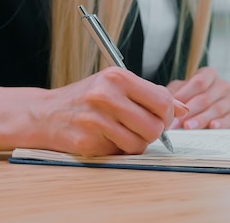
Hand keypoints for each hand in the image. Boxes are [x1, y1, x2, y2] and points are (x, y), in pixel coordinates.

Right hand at [37, 67, 187, 156]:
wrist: (45, 114)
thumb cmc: (88, 98)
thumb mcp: (117, 85)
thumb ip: (151, 95)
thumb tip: (184, 109)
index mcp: (117, 77)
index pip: (162, 101)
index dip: (168, 114)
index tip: (162, 117)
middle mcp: (105, 96)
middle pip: (154, 126)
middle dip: (154, 132)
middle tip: (142, 128)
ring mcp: (95, 120)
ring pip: (139, 144)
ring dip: (136, 143)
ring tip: (123, 132)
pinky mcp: (87, 142)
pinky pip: (119, 153)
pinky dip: (118, 149)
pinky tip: (106, 138)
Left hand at [166, 67, 229, 129]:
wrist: (200, 105)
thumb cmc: (189, 95)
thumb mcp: (179, 89)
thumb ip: (173, 93)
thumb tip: (166, 102)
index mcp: (209, 74)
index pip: (199, 82)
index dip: (186, 95)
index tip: (174, 106)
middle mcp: (222, 85)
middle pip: (206, 98)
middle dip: (190, 111)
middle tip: (177, 122)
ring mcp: (229, 100)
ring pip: (216, 109)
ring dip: (201, 119)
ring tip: (188, 127)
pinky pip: (228, 119)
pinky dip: (220, 123)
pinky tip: (212, 126)